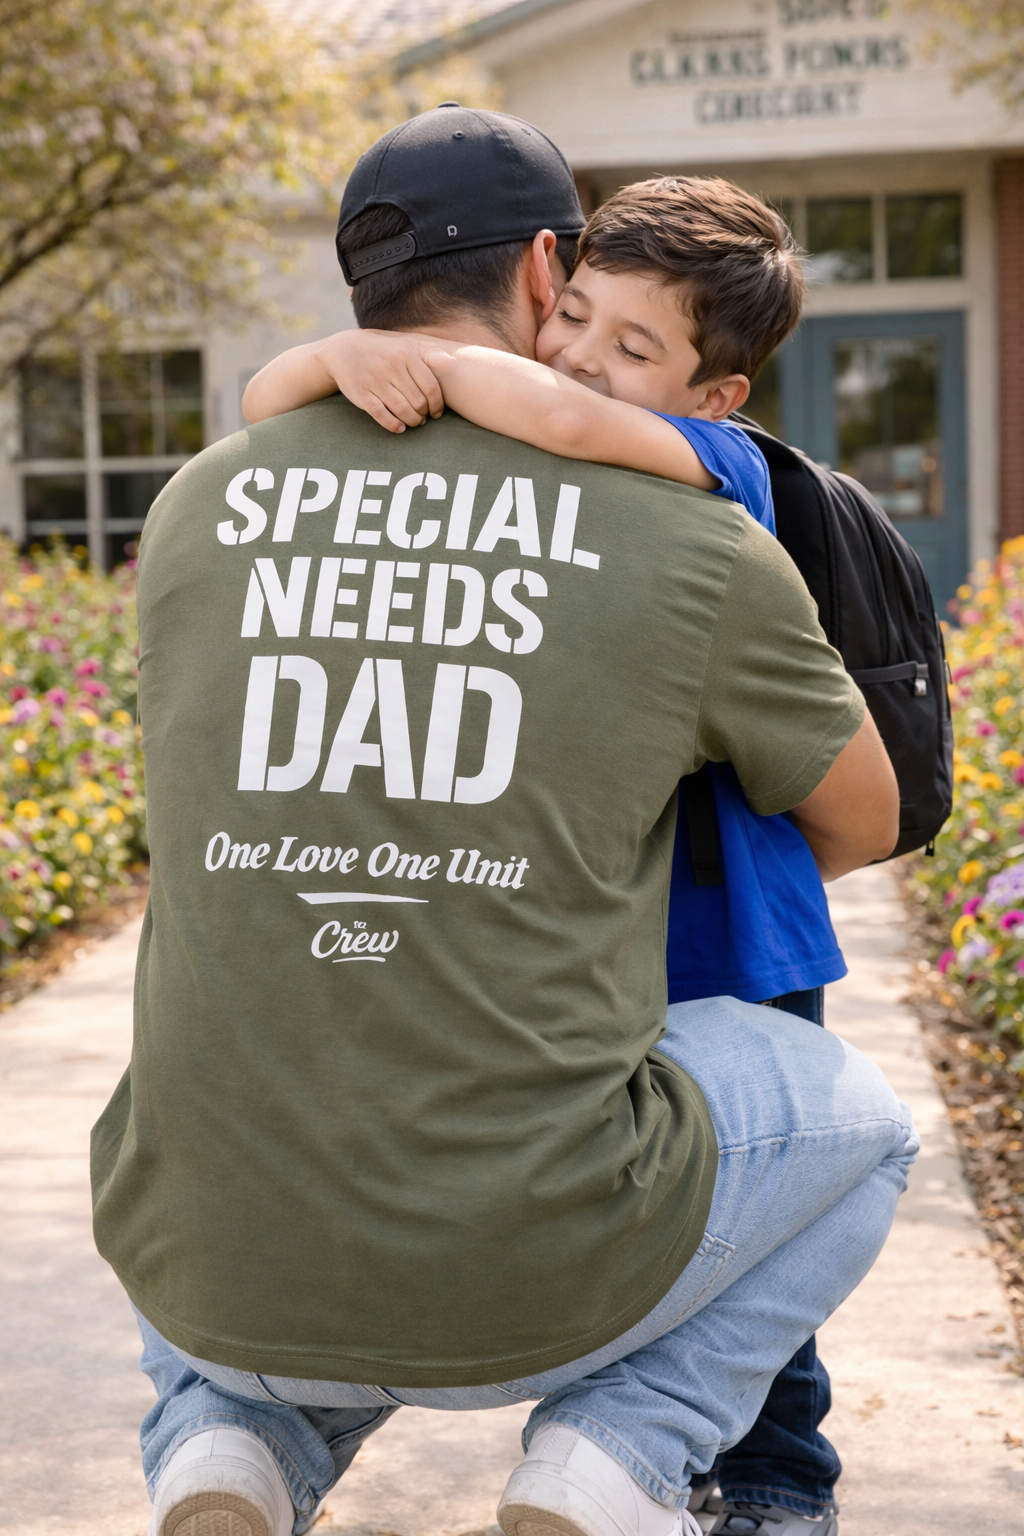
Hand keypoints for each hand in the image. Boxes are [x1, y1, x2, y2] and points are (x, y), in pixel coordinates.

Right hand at [314, 330, 451, 433]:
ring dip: (412, 421)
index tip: (437, 413)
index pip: (430, 387)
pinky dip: (393, 425)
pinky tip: (400, 427)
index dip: (437, 404)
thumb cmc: (384, 351)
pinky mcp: (361, 394)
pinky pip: (381, 415)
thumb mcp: (406, 346)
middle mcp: (391, 367)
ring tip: (415, 422)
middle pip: (418, 401)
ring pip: (402, 410)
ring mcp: (375, 381)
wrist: (345, 350)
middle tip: (424, 418)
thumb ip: (430, 354)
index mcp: (406, 355)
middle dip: (424, 414)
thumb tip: (452, 363)